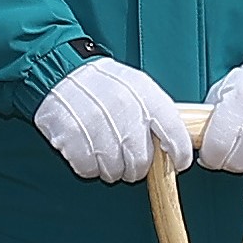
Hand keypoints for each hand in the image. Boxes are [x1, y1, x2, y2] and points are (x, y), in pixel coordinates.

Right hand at [34, 55, 201, 183]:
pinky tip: (86, 149)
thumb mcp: (137, 87)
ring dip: (111, 169)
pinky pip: (88, 169)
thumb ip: (156, 113)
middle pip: (140, 161)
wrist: (62, 72)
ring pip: (114, 171)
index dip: (179, 154)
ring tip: (104, 152)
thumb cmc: (104, 85)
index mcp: (144, 95)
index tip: (178, 163)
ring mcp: (96, 123)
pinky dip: (88, 167)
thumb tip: (173, 146)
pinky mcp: (71, 136)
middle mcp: (123, 108)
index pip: (173, 133)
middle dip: (136, 169)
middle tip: (129, 164)